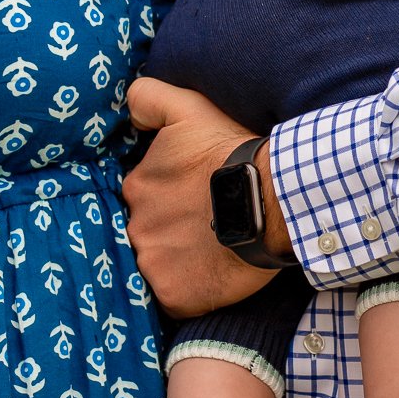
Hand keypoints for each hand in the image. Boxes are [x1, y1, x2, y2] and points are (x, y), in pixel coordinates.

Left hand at [124, 77, 290, 315]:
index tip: (195, 199)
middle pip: (150, 233)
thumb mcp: (188, 108)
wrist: (271, 198)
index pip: (145, 198)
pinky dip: (191, 290)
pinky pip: (175, 298)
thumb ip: (148, 98)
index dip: (170, 199)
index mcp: (137, 186)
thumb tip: (127, 114)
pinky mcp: (174, 295)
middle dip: (172, 231)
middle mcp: (137, 226)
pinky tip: (214, 274)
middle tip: (206, 226)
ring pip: (160, 265)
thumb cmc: (232, 152)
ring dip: (180, 261)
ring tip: (213, 251)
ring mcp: (153, 263)